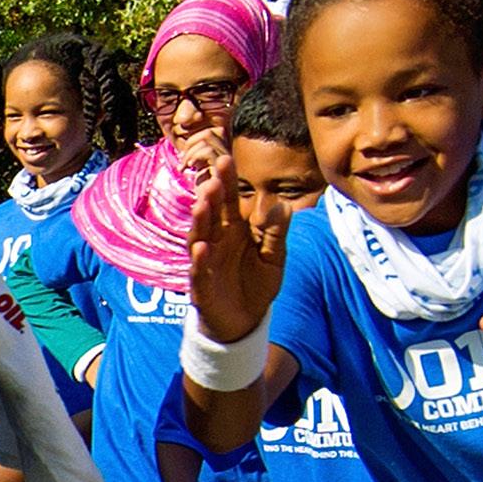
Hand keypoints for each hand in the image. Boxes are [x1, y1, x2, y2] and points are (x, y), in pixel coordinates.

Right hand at [186, 163, 282, 342]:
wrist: (245, 322)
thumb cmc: (257, 283)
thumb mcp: (275, 258)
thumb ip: (277, 233)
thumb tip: (284, 206)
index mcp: (234, 228)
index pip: (229, 200)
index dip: (227, 181)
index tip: (225, 159)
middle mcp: (216, 240)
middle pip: (212, 213)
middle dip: (211, 196)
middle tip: (214, 179)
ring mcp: (206, 261)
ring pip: (199, 237)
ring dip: (200, 221)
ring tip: (203, 204)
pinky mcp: (202, 286)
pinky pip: (198, 271)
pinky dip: (199, 260)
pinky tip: (203, 248)